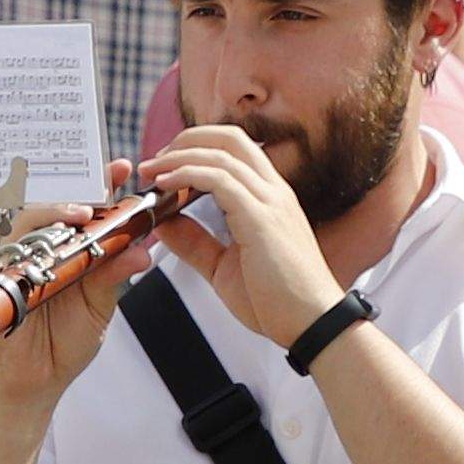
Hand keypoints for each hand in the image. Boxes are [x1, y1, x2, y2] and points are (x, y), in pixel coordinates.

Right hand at [0, 173, 172, 412]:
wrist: (35, 381)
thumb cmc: (64, 342)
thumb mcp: (99, 307)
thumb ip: (115, 277)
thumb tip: (143, 252)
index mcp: (74, 252)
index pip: (90, 211)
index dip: (104, 187)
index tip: (124, 169)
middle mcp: (47, 249)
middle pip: (63, 205)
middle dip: (86, 186)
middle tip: (109, 175)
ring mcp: (23, 259)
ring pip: (35, 218)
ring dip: (60, 211)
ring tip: (86, 212)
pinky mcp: (3, 274)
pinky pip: (14, 246)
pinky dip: (33, 238)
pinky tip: (55, 238)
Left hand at [141, 118, 344, 347]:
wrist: (312, 326)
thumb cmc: (280, 302)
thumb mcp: (224, 267)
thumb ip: (195, 243)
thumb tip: (164, 223)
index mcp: (269, 199)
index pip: (234, 151)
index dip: (196, 148)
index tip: (165, 166)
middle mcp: (273, 192)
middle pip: (229, 138)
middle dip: (186, 140)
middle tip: (154, 162)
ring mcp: (270, 202)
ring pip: (221, 154)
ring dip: (178, 156)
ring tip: (152, 172)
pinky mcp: (261, 218)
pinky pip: (219, 180)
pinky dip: (187, 174)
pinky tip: (166, 185)